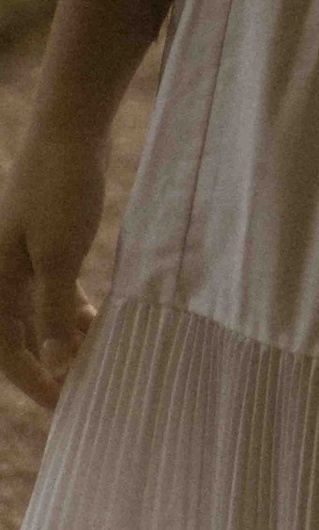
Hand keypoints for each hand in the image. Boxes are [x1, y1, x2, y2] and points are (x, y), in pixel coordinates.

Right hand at [0, 122, 106, 411]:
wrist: (72, 125)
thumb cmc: (60, 186)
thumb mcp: (59, 256)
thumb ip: (54, 313)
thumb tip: (56, 364)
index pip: (6, 350)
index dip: (34, 381)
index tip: (64, 404)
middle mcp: (1, 272)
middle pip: (19, 335)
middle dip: (49, 363)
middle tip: (83, 385)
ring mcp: (23, 254)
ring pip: (39, 312)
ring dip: (64, 335)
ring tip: (97, 352)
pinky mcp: (47, 238)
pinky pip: (53, 288)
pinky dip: (71, 306)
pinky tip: (96, 317)